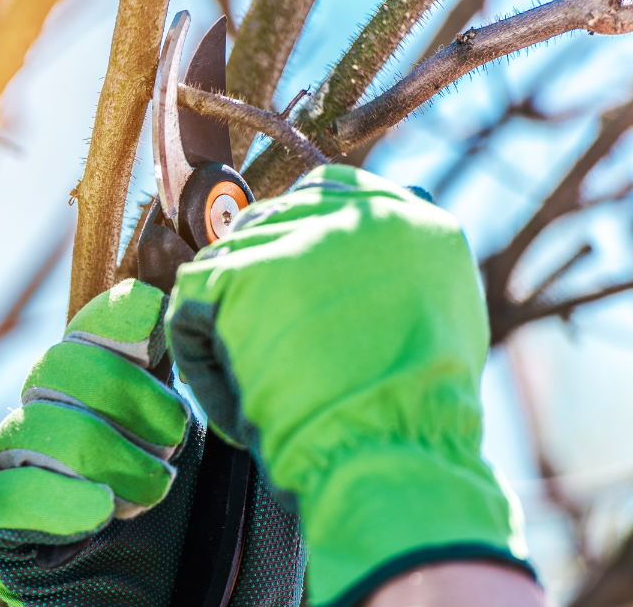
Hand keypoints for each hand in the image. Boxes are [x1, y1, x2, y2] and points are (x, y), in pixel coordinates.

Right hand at [0, 279, 200, 605]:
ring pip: (25, 428)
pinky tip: (98, 512)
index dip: (118, 317)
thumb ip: (218, 384)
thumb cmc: (230, 547)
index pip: (91, 329)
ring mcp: (28, 484)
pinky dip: (52, 500)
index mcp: (116, 401)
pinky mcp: (4, 541)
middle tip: (172, 438)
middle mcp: (62, 431)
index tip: (159, 326)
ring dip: (97, 452)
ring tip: (150, 495)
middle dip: (119, 392)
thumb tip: (187, 277)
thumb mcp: (241, 456)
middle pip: (55, 366)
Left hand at [166, 164, 534, 606]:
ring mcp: (291, 239)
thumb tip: (394, 219)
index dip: (298, 238)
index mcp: (405, 219)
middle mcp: (350, 214)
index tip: (287, 283)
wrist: (392, 446)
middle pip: (269, 222)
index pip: (327, 191)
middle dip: (257, 279)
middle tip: (265, 341)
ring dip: (227, 319)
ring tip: (258, 378)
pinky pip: (190, 302)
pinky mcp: (240, 274)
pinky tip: (233, 390)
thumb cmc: (419, 411)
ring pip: (225, 260)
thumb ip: (407, 266)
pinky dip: (200, 354)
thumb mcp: (445, 317)